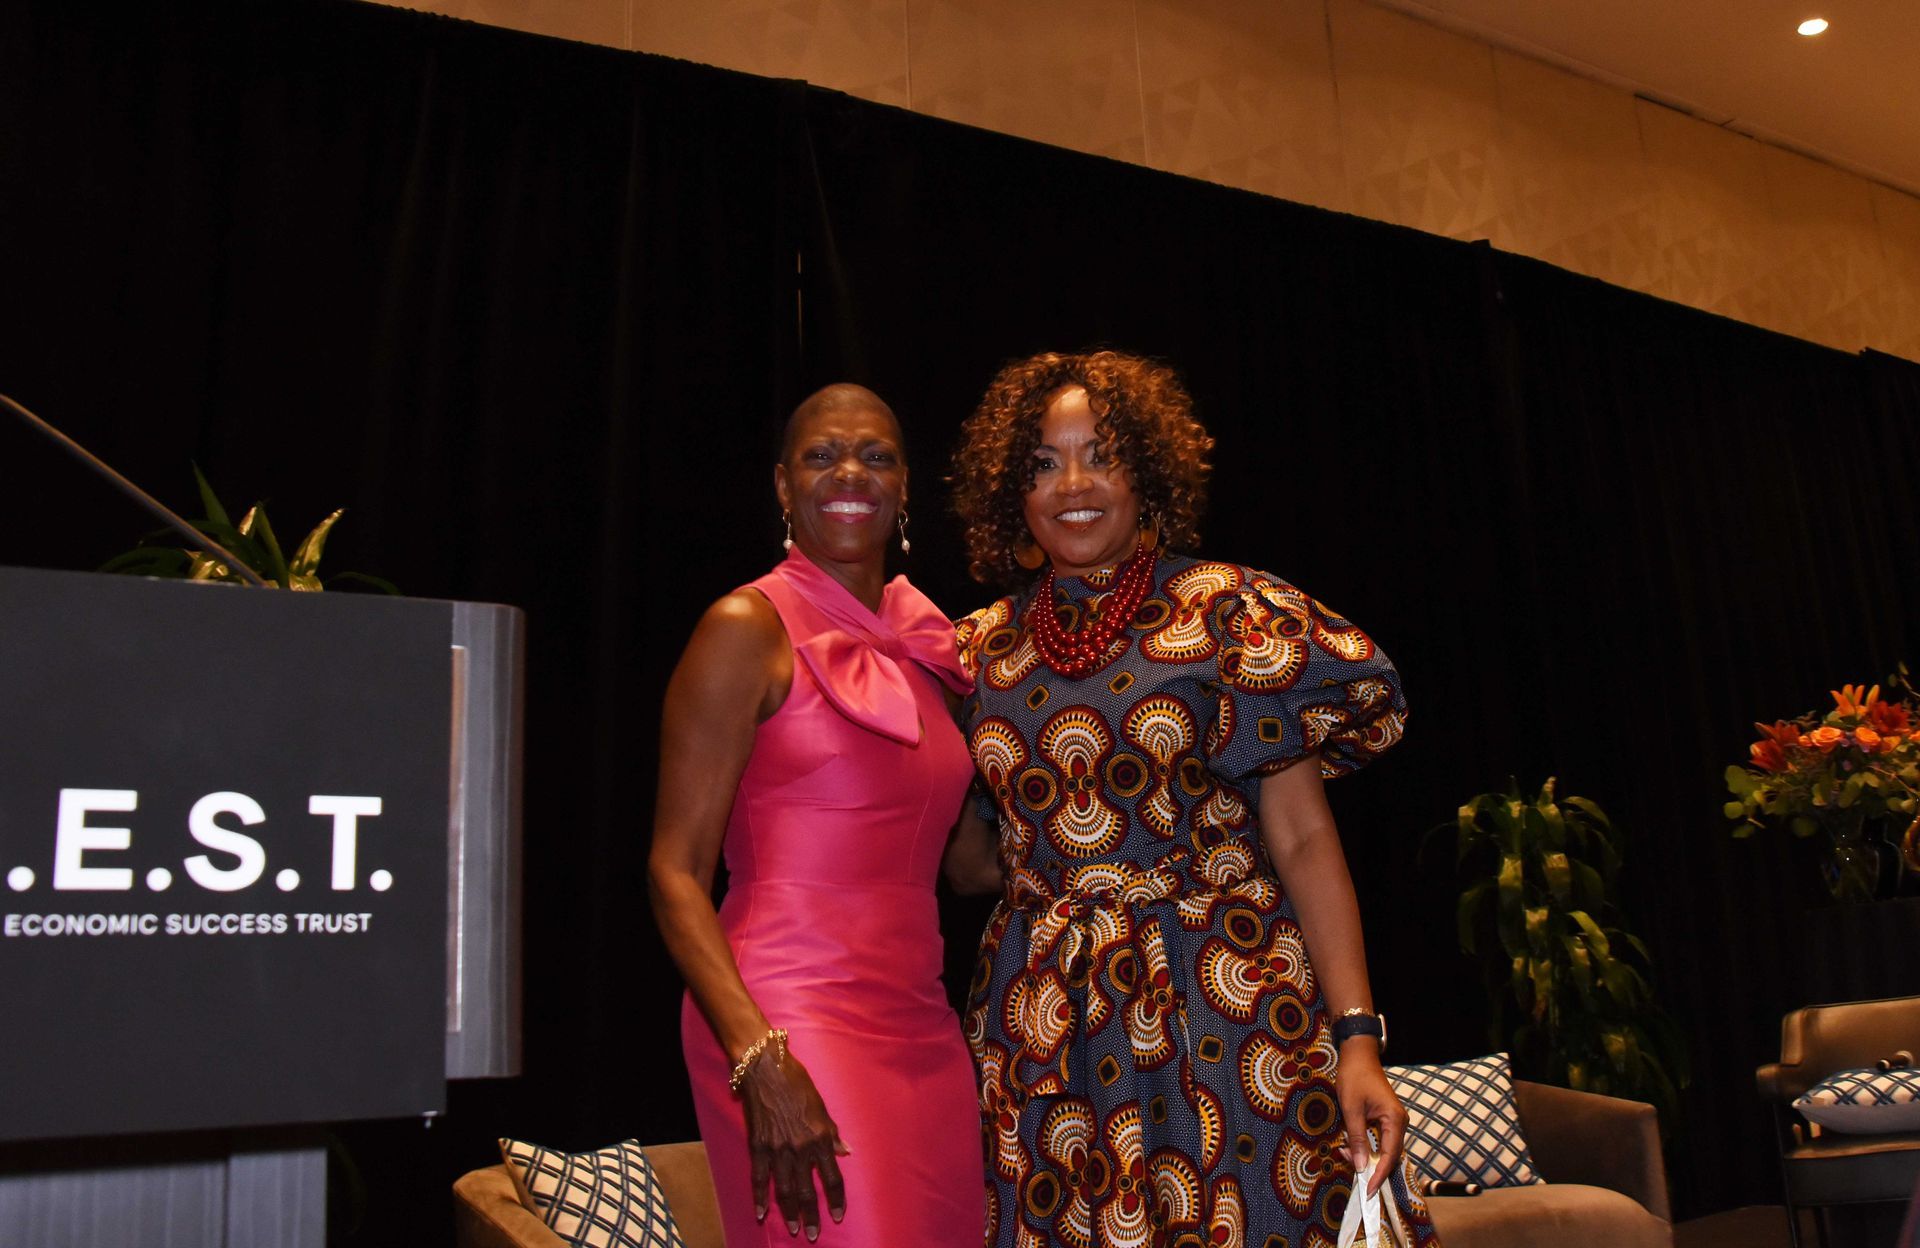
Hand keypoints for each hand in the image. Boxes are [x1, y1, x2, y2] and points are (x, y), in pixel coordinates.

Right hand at [740, 1046, 848, 1239]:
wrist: (766, 1068)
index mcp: (821, 1137)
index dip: (836, 1199)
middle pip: (808, 1190)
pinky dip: (759, 1197)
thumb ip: (832, 1132)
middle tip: (812, 1235)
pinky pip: (759, 1178)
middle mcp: (801, 1148)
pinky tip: (760, 1213)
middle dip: (812, 1215)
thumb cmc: (797, 1082)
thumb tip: (845, 1151)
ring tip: (794, 1229)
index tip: (838, 1215)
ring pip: (785, 1190)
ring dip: (789, 1212)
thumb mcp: (822, 1105)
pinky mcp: (758, 1146)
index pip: (833, 1178)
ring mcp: (778, 1149)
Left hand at [1335, 1040, 1406, 1197]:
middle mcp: (1400, 1123)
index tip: (1370, 1190)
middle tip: (1351, 1170)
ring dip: (1366, 1156)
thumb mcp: (1351, 1109)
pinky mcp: (1387, 1120)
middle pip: (1389, 1156)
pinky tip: (1350, 1145)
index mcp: (1395, 1120)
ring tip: (1345, 1153)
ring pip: (1384, 1149)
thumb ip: (1356, 1139)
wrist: (1358, 1055)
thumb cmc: (1355, 1077)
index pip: (1390, 1156)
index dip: (1379, 1174)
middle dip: (1370, 1166)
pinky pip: (1380, 1140)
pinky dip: (1366, 1146)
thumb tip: (1359, 1165)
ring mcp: (1395, 1121)